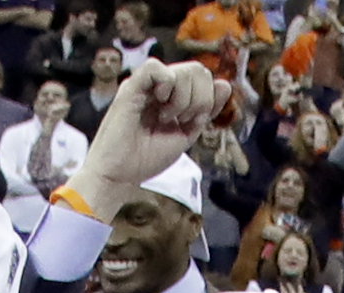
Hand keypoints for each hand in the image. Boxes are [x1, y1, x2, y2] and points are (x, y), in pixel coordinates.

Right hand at [70, 59, 227, 207]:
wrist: (119, 174)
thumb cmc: (145, 158)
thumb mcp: (186, 134)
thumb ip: (205, 111)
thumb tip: (224, 83)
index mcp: (173, 97)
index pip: (204, 78)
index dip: (210, 97)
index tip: (197, 120)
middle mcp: (160, 87)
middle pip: (199, 70)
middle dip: (200, 99)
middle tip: (181, 120)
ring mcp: (146, 85)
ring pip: (184, 69)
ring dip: (184, 98)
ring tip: (166, 117)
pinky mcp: (131, 87)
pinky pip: (156, 67)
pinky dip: (165, 85)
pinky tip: (158, 104)